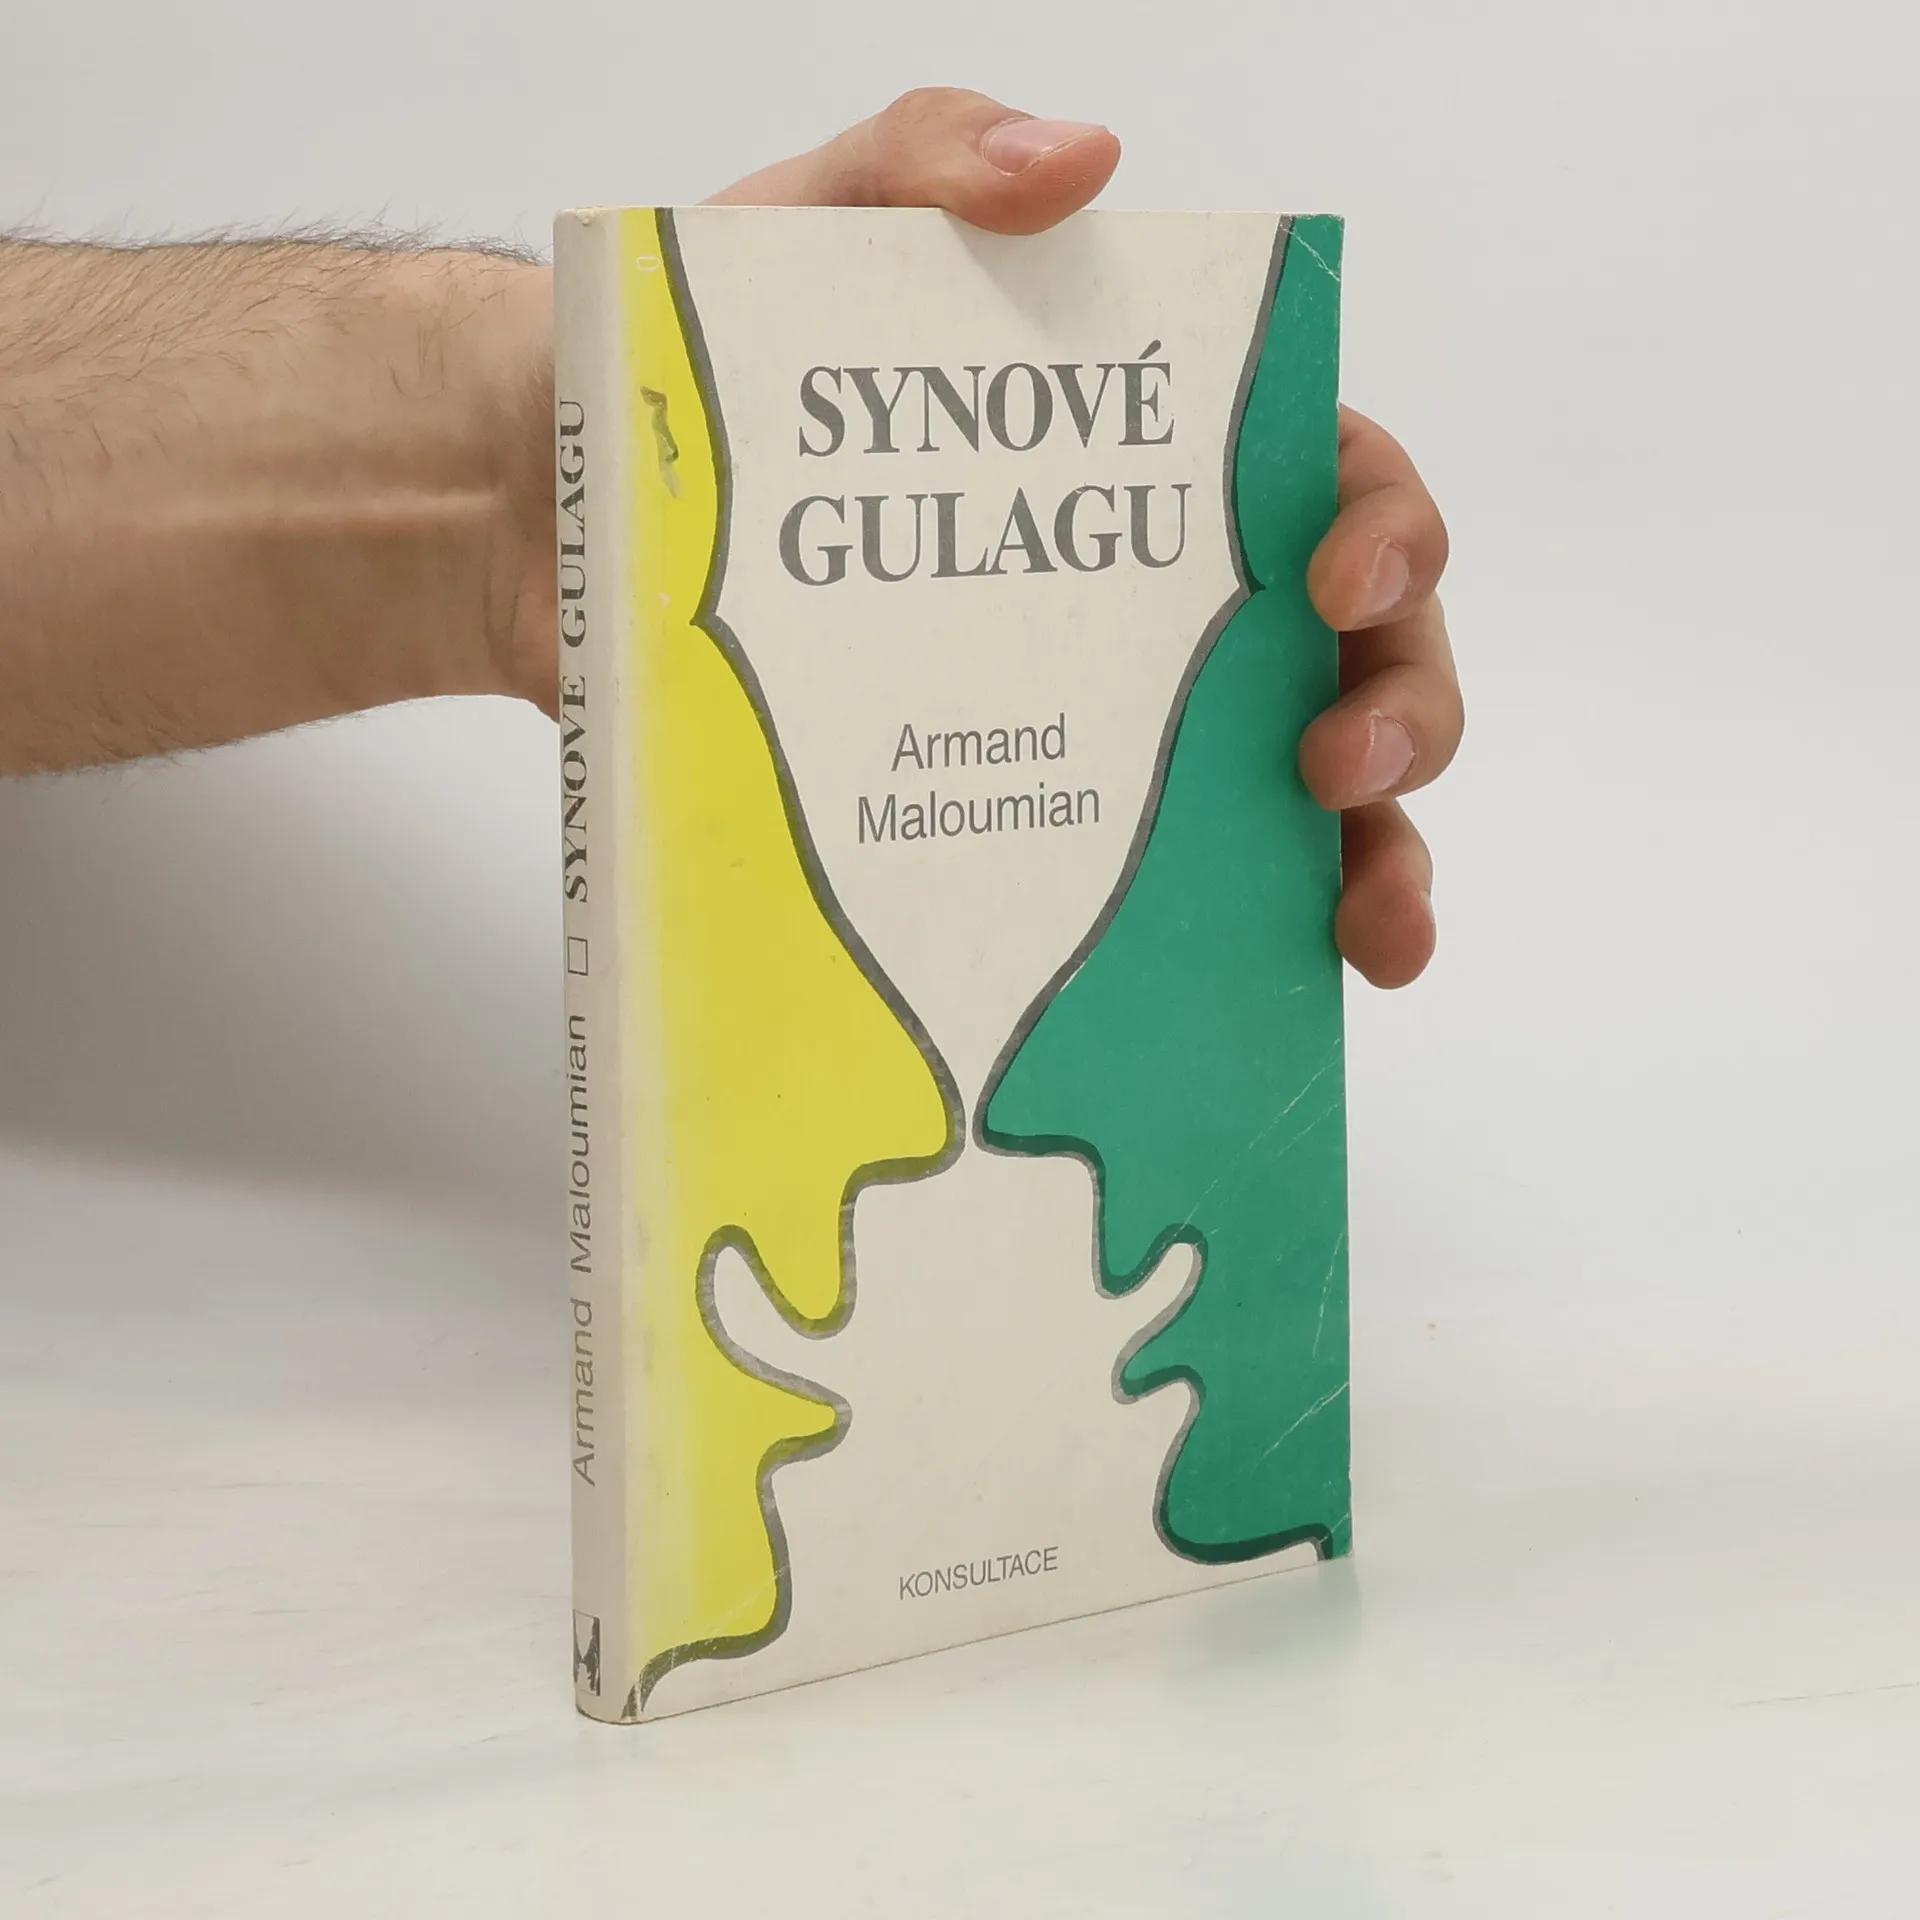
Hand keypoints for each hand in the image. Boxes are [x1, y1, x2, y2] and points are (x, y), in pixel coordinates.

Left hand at [697, 89, 1460, 988]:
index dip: (1386, 527)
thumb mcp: (807, 225)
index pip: (1334, 477)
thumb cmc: (699, 366)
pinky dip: (1232, 948)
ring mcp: (1096, 721)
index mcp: (1146, 453)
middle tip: (1341, 768)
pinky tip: (1261, 998)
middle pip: (1360, 654)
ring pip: (1296, 800)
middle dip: (1404, 711)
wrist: (551, 513)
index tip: (1337, 583)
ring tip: (1373, 924)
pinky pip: (1156, 897)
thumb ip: (932, 158)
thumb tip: (1084, 161)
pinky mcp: (1017, 822)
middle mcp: (1150, 594)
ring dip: (1371, 861)